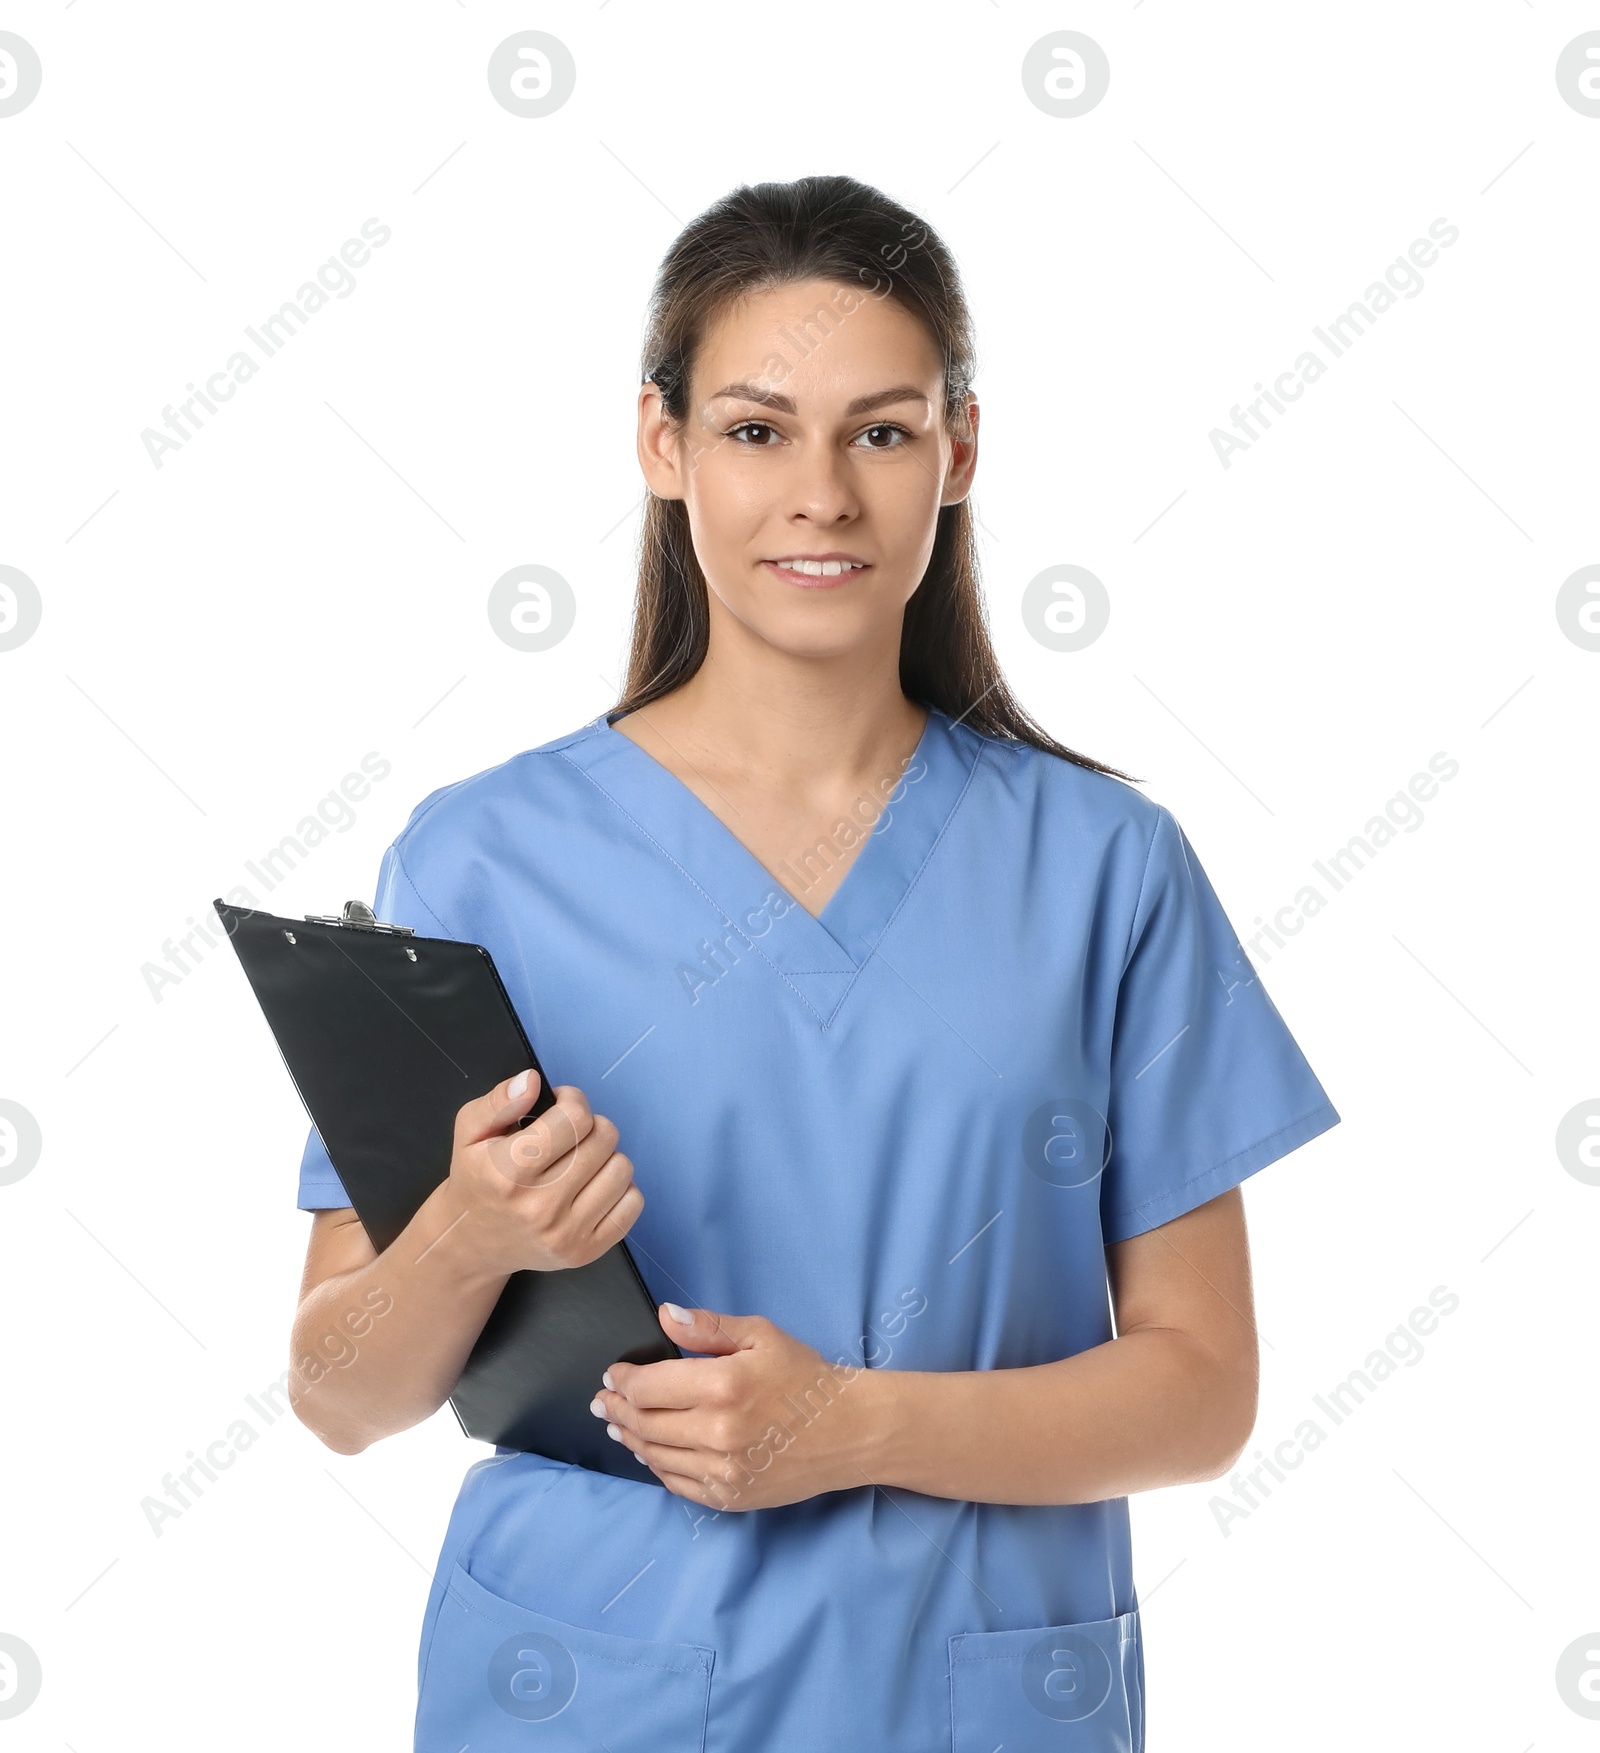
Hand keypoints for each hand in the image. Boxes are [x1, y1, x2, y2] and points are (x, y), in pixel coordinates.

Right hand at [442, 1071, 642, 1278]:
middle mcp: (539, 1206)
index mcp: (508, 1172)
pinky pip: (633, 1203)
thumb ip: (499, 1101)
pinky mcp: (586, 1252)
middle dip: (590, 1125)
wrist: (472, 1243)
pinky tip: (592, 1186)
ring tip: (580, 1161)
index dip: (573, 1100)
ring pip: (622, 1168)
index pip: (575, 1118)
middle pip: (604, 1138)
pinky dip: (619, 1188)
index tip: (562, 1105)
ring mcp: (565, 1233)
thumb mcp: (469, 1132)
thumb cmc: (477, 1180)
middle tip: (570, 1134)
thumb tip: (532, 1081)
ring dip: (605, 1156)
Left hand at [592, 1305, 876, 1509]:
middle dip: (617, 1410)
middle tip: (602, 1403)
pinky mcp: (730, 1497)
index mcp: (723, 1386)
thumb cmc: (805, 1377)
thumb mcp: (762, 1336)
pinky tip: (651, 1452)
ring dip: (631, 1439)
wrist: (849, 1431)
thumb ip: (709, 1327)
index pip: (648, 1388)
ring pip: (656, 1456)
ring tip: (619, 1425)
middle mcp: (718, 1433)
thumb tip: (665, 1316)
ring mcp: (723, 1470)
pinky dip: (658, 1466)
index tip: (613, 1375)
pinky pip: (678, 1483)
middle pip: (645, 1424)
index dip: (623, 1381)